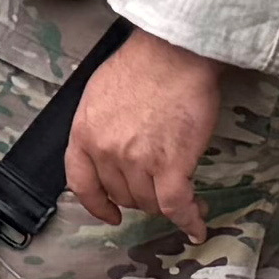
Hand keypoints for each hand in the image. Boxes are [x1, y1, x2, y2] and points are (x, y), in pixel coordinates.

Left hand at [63, 28, 228, 238]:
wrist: (174, 53)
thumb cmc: (143, 64)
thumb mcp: (100, 94)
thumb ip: (99, 127)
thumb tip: (109, 148)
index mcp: (84, 133)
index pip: (81, 182)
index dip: (95, 203)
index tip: (109, 213)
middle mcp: (106, 151)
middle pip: (122, 194)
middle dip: (141, 196)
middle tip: (160, 189)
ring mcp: (137, 160)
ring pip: (149, 202)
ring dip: (166, 205)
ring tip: (186, 201)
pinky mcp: (171, 165)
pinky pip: (176, 205)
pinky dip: (189, 220)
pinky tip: (197, 226)